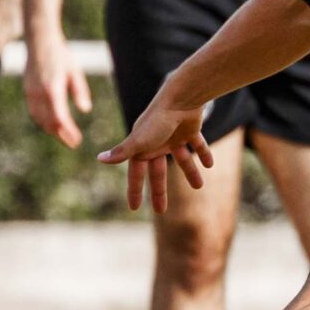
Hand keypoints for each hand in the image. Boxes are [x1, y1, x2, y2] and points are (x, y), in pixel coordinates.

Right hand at [22, 30, 92, 148]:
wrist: (40, 42)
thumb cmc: (61, 55)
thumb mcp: (75, 72)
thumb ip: (80, 91)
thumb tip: (85, 110)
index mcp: (53, 90)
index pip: (60, 119)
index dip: (68, 132)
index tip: (77, 141)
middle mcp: (40, 94)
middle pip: (49, 123)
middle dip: (61, 135)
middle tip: (73, 143)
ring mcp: (31, 93)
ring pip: (39, 119)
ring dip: (51, 130)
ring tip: (63, 136)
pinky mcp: (28, 91)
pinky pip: (34, 112)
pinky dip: (42, 121)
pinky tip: (51, 124)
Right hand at [99, 91, 214, 213]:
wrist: (181, 99)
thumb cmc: (158, 121)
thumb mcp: (139, 140)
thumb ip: (121, 152)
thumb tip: (99, 159)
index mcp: (143, 148)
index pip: (136, 174)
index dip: (135, 190)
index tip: (133, 208)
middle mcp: (157, 143)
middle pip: (157, 172)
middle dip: (159, 191)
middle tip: (161, 211)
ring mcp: (174, 136)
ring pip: (182, 159)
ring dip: (190, 172)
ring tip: (199, 186)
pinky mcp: (190, 130)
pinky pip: (198, 144)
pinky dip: (204, 153)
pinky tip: (209, 164)